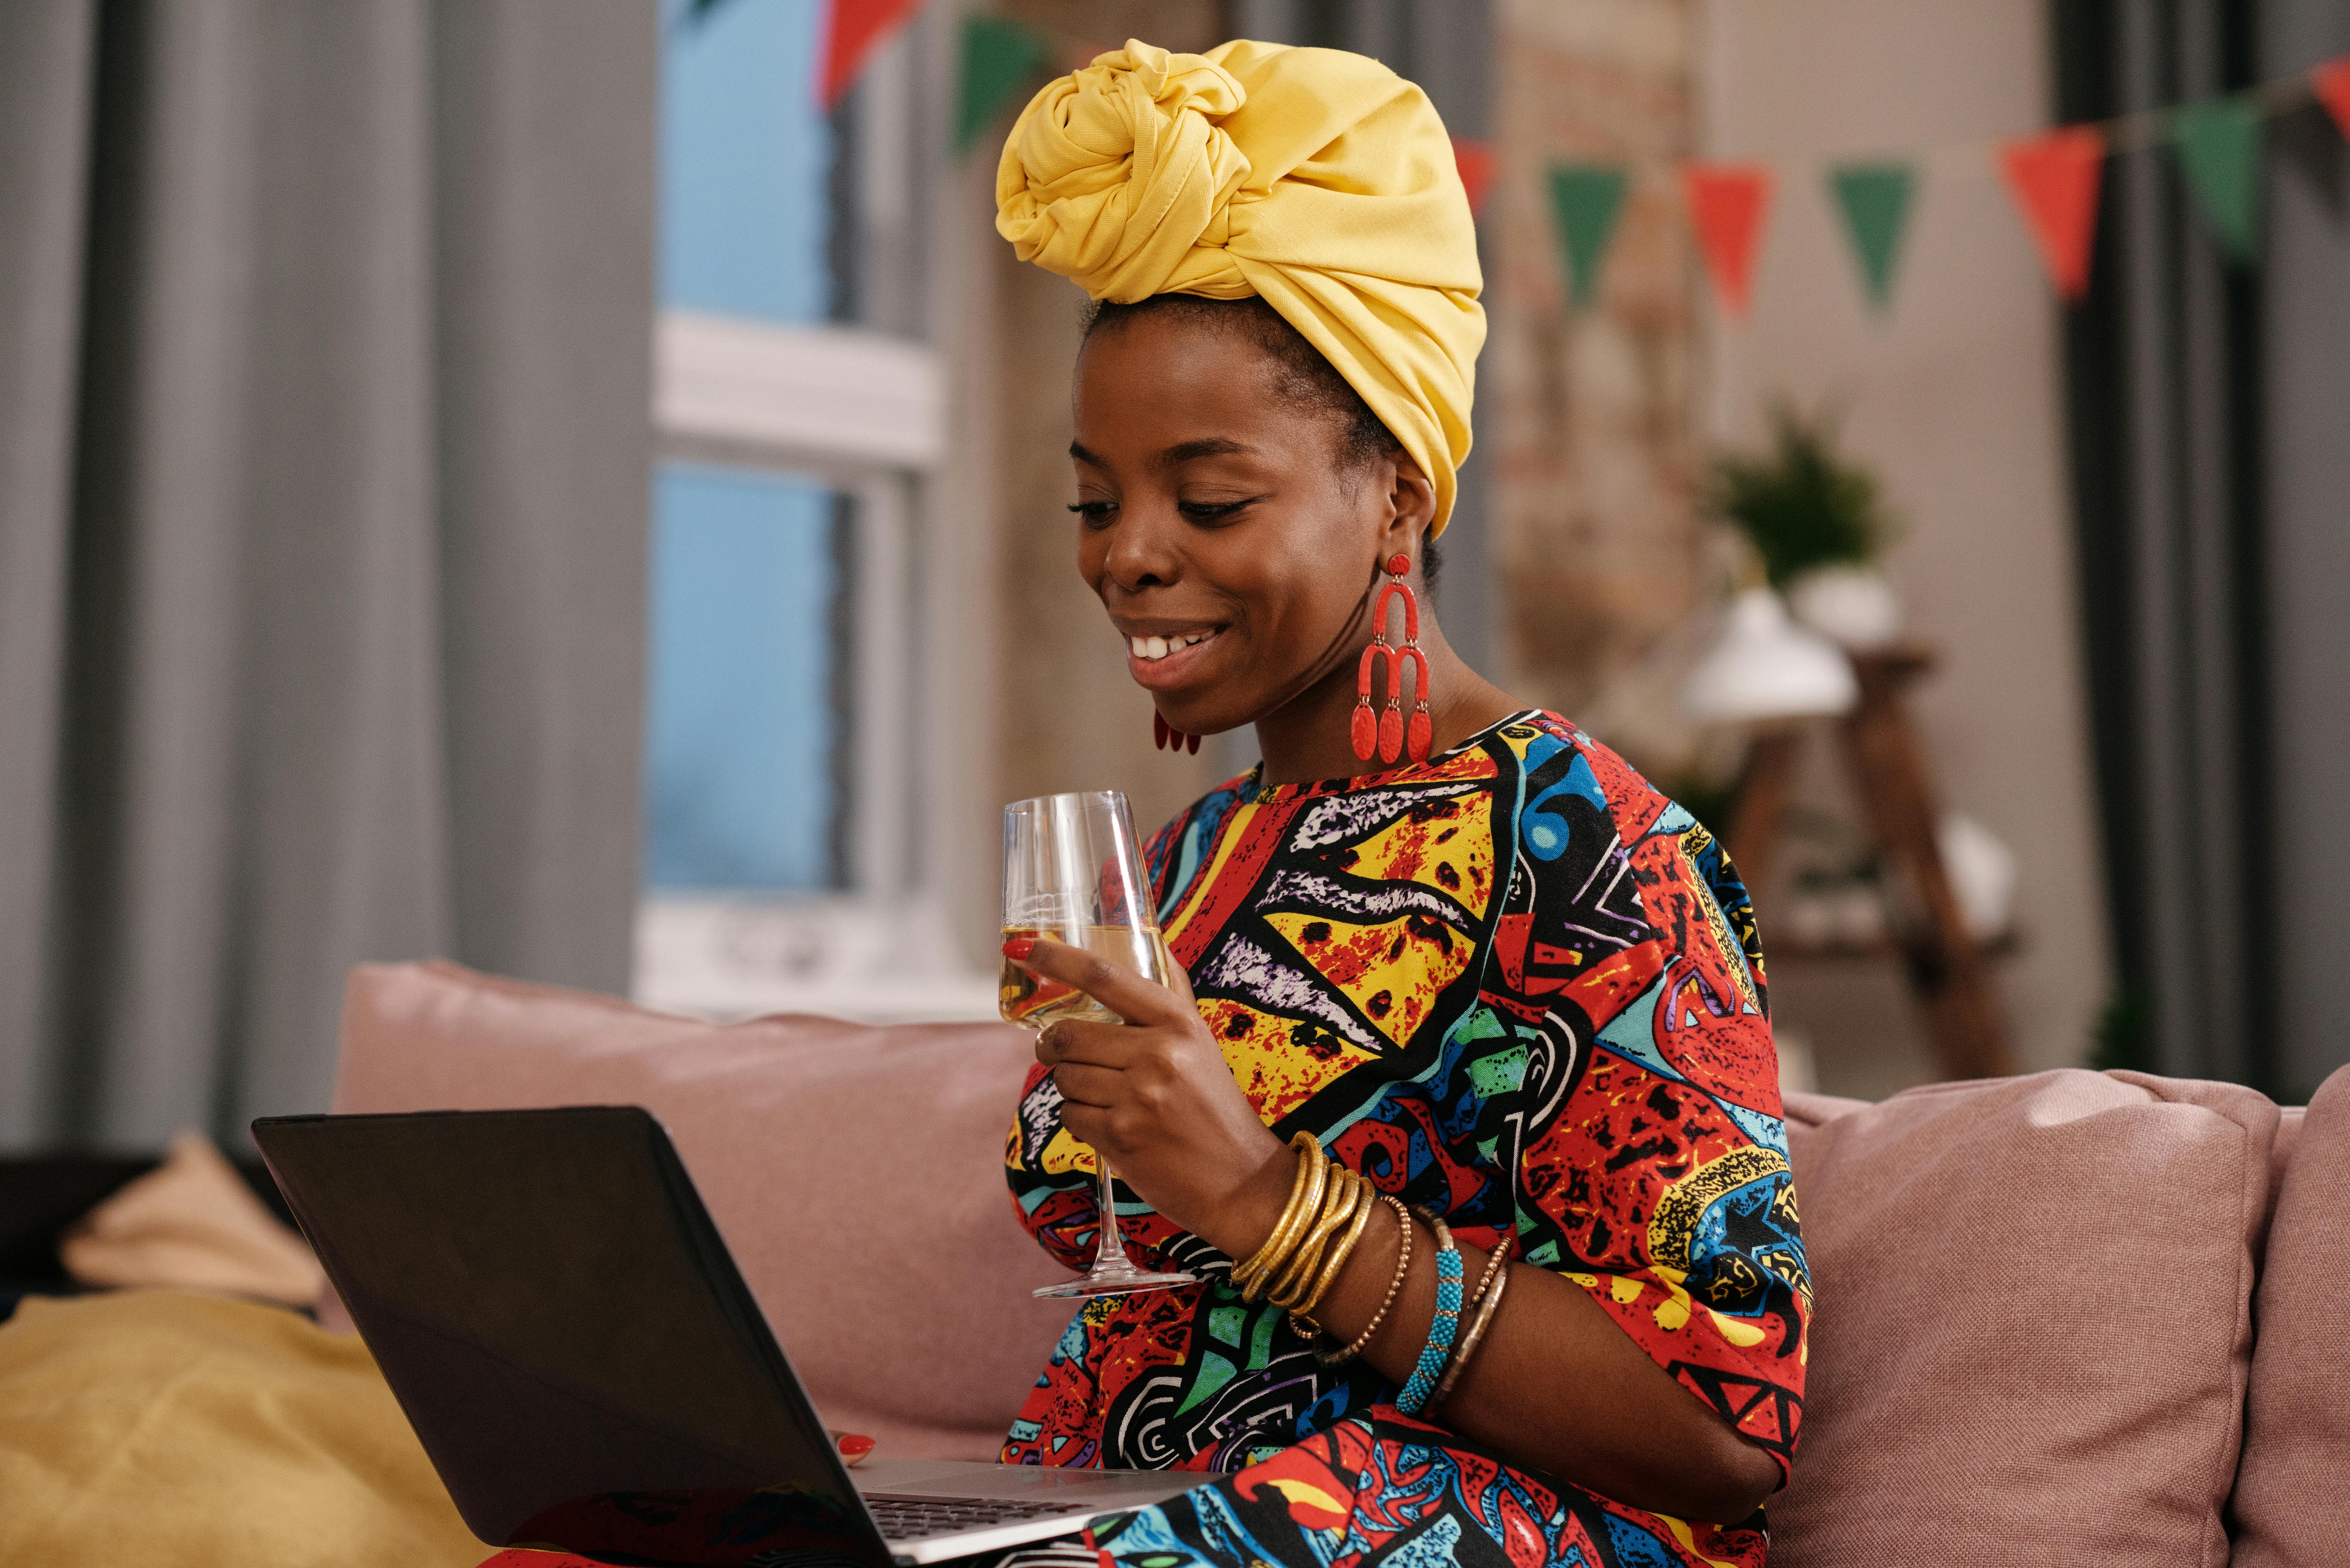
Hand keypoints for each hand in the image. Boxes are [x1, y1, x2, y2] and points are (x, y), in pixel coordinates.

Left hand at [1003, 935, 1291, 1254]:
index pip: (1105, 977)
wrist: (1241, 1180)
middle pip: (1069, 1035)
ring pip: (1065, 1077)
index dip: (1058, 959)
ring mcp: (1138, 1098)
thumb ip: (1172, 994)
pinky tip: (1107, 1123)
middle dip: (1051, 1044)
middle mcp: (1159, 1055)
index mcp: (1179, 1024)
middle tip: (1056, 1049)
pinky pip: (1070, 1116)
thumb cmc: (1215, 1107)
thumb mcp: (1201, 1043)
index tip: (1025, 947)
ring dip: (1070, 1085)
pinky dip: (1079, 1119)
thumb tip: (1152, 942)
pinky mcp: (1121, 1138)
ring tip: (1100, 1094)